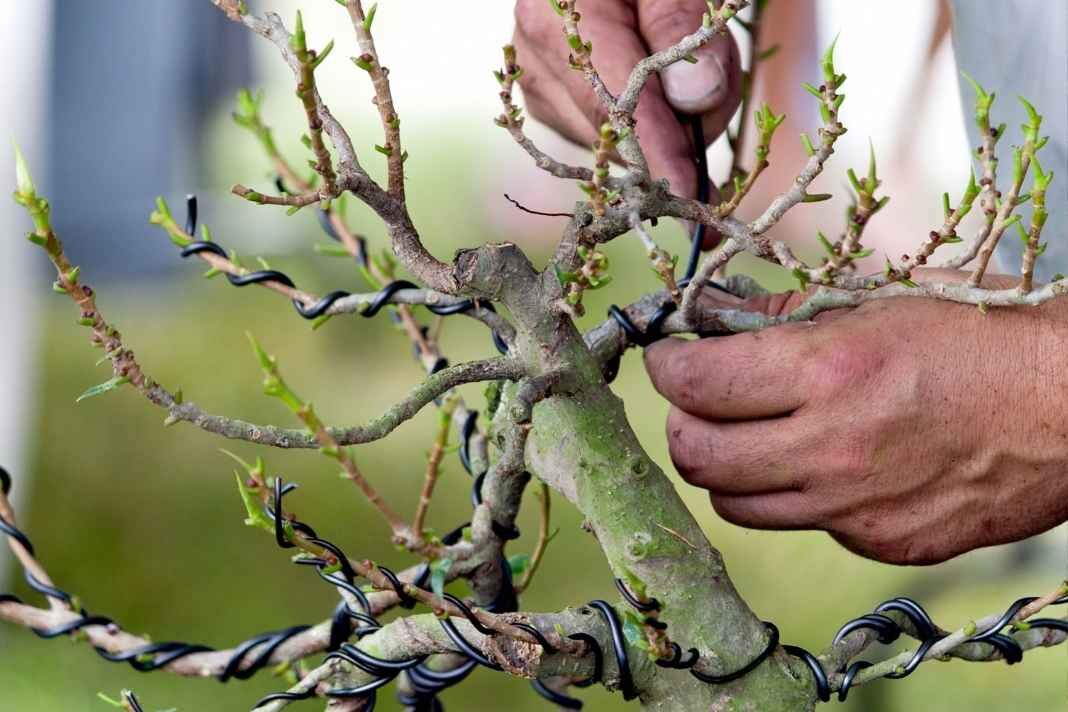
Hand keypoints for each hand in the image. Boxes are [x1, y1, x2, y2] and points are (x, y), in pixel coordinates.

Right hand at [513, 0, 741, 197]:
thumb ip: (680, 28)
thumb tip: (693, 102)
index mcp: (554, 21)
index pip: (613, 102)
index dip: (655, 150)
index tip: (686, 191)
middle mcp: (537, 63)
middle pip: (618, 132)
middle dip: (681, 124)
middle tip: (721, 72)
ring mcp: (541, 91)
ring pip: (618, 144)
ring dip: (671, 123)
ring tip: (692, 66)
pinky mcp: (553, 109)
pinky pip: (611, 139)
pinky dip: (650, 124)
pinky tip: (661, 85)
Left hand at [643, 272, 1067, 563]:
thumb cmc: (979, 335)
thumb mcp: (879, 301)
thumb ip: (783, 315)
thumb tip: (712, 314)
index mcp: (827, 372)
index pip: (694, 385)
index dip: (666, 367)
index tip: (668, 357)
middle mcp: (831, 448)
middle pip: (697, 456)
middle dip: (682, 422)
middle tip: (699, 401)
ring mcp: (854, 507)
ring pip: (734, 505)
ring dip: (727, 467)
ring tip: (752, 435)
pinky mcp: (881, 543)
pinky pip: (802, 524)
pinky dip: (795, 494)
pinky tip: (828, 463)